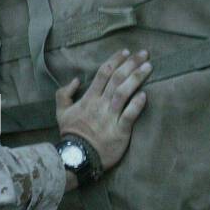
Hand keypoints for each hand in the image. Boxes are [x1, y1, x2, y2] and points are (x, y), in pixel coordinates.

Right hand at [55, 50, 150, 174]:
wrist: (77, 157)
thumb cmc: (71, 134)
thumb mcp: (61, 112)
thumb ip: (64, 94)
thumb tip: (75, 80)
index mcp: (88, 99)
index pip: (103, 73)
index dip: (115, 60)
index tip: (126, 52)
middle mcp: (100, 105)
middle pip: (117, 79)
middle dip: (131, 64)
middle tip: (144, 54)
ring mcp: (110, 118)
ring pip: (124, 93)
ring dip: (136, 78)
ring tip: (148, 67)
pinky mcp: (120, 132)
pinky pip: (130, 116)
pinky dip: (137, 105)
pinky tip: (145, 95)